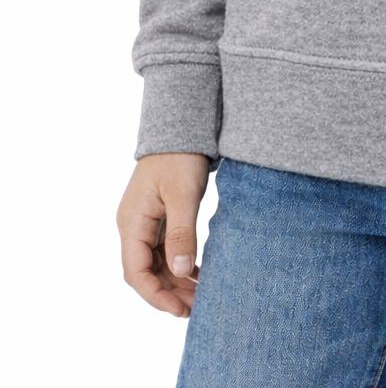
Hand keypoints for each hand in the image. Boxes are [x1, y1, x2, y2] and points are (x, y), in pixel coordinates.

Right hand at [117, 152, 210, 316]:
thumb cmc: (181, 157)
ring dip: (175, 282)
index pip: (136, 272)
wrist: (183, 128)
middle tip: (197, 308)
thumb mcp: (183, 195)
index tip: (178, 310)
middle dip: (168, 293)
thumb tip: (180, 272)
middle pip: (146, 272)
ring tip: (201, 296)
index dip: (155, 295)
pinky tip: (198, 274)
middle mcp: (134, 226)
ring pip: (156, 264)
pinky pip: (165, 251)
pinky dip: (180, 265)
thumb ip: (181, 234)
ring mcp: (145, 223)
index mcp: (132, 222)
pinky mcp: (159, 218)